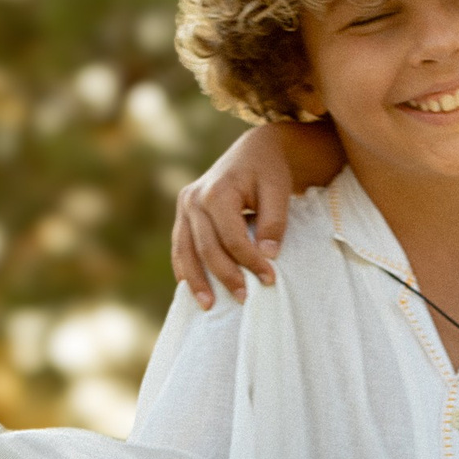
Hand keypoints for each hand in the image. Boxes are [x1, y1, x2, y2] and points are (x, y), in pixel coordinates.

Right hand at [172, 120, 347, 307]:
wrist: (253, 151)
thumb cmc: (268, 171)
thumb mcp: (278, 190)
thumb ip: (274, 221)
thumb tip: (267, 255)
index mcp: (217, 191)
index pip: (232, 237)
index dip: (250, 261)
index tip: (270, 279)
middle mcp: (194, 199)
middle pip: (207, 248)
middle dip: (226, 276)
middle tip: (244, 300)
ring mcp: (184, 206)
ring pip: (185, 251)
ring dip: (196, 281)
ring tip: (209, 306)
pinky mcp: (183, 214)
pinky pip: (179, 247)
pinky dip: (185, 269)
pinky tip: (192, 289)